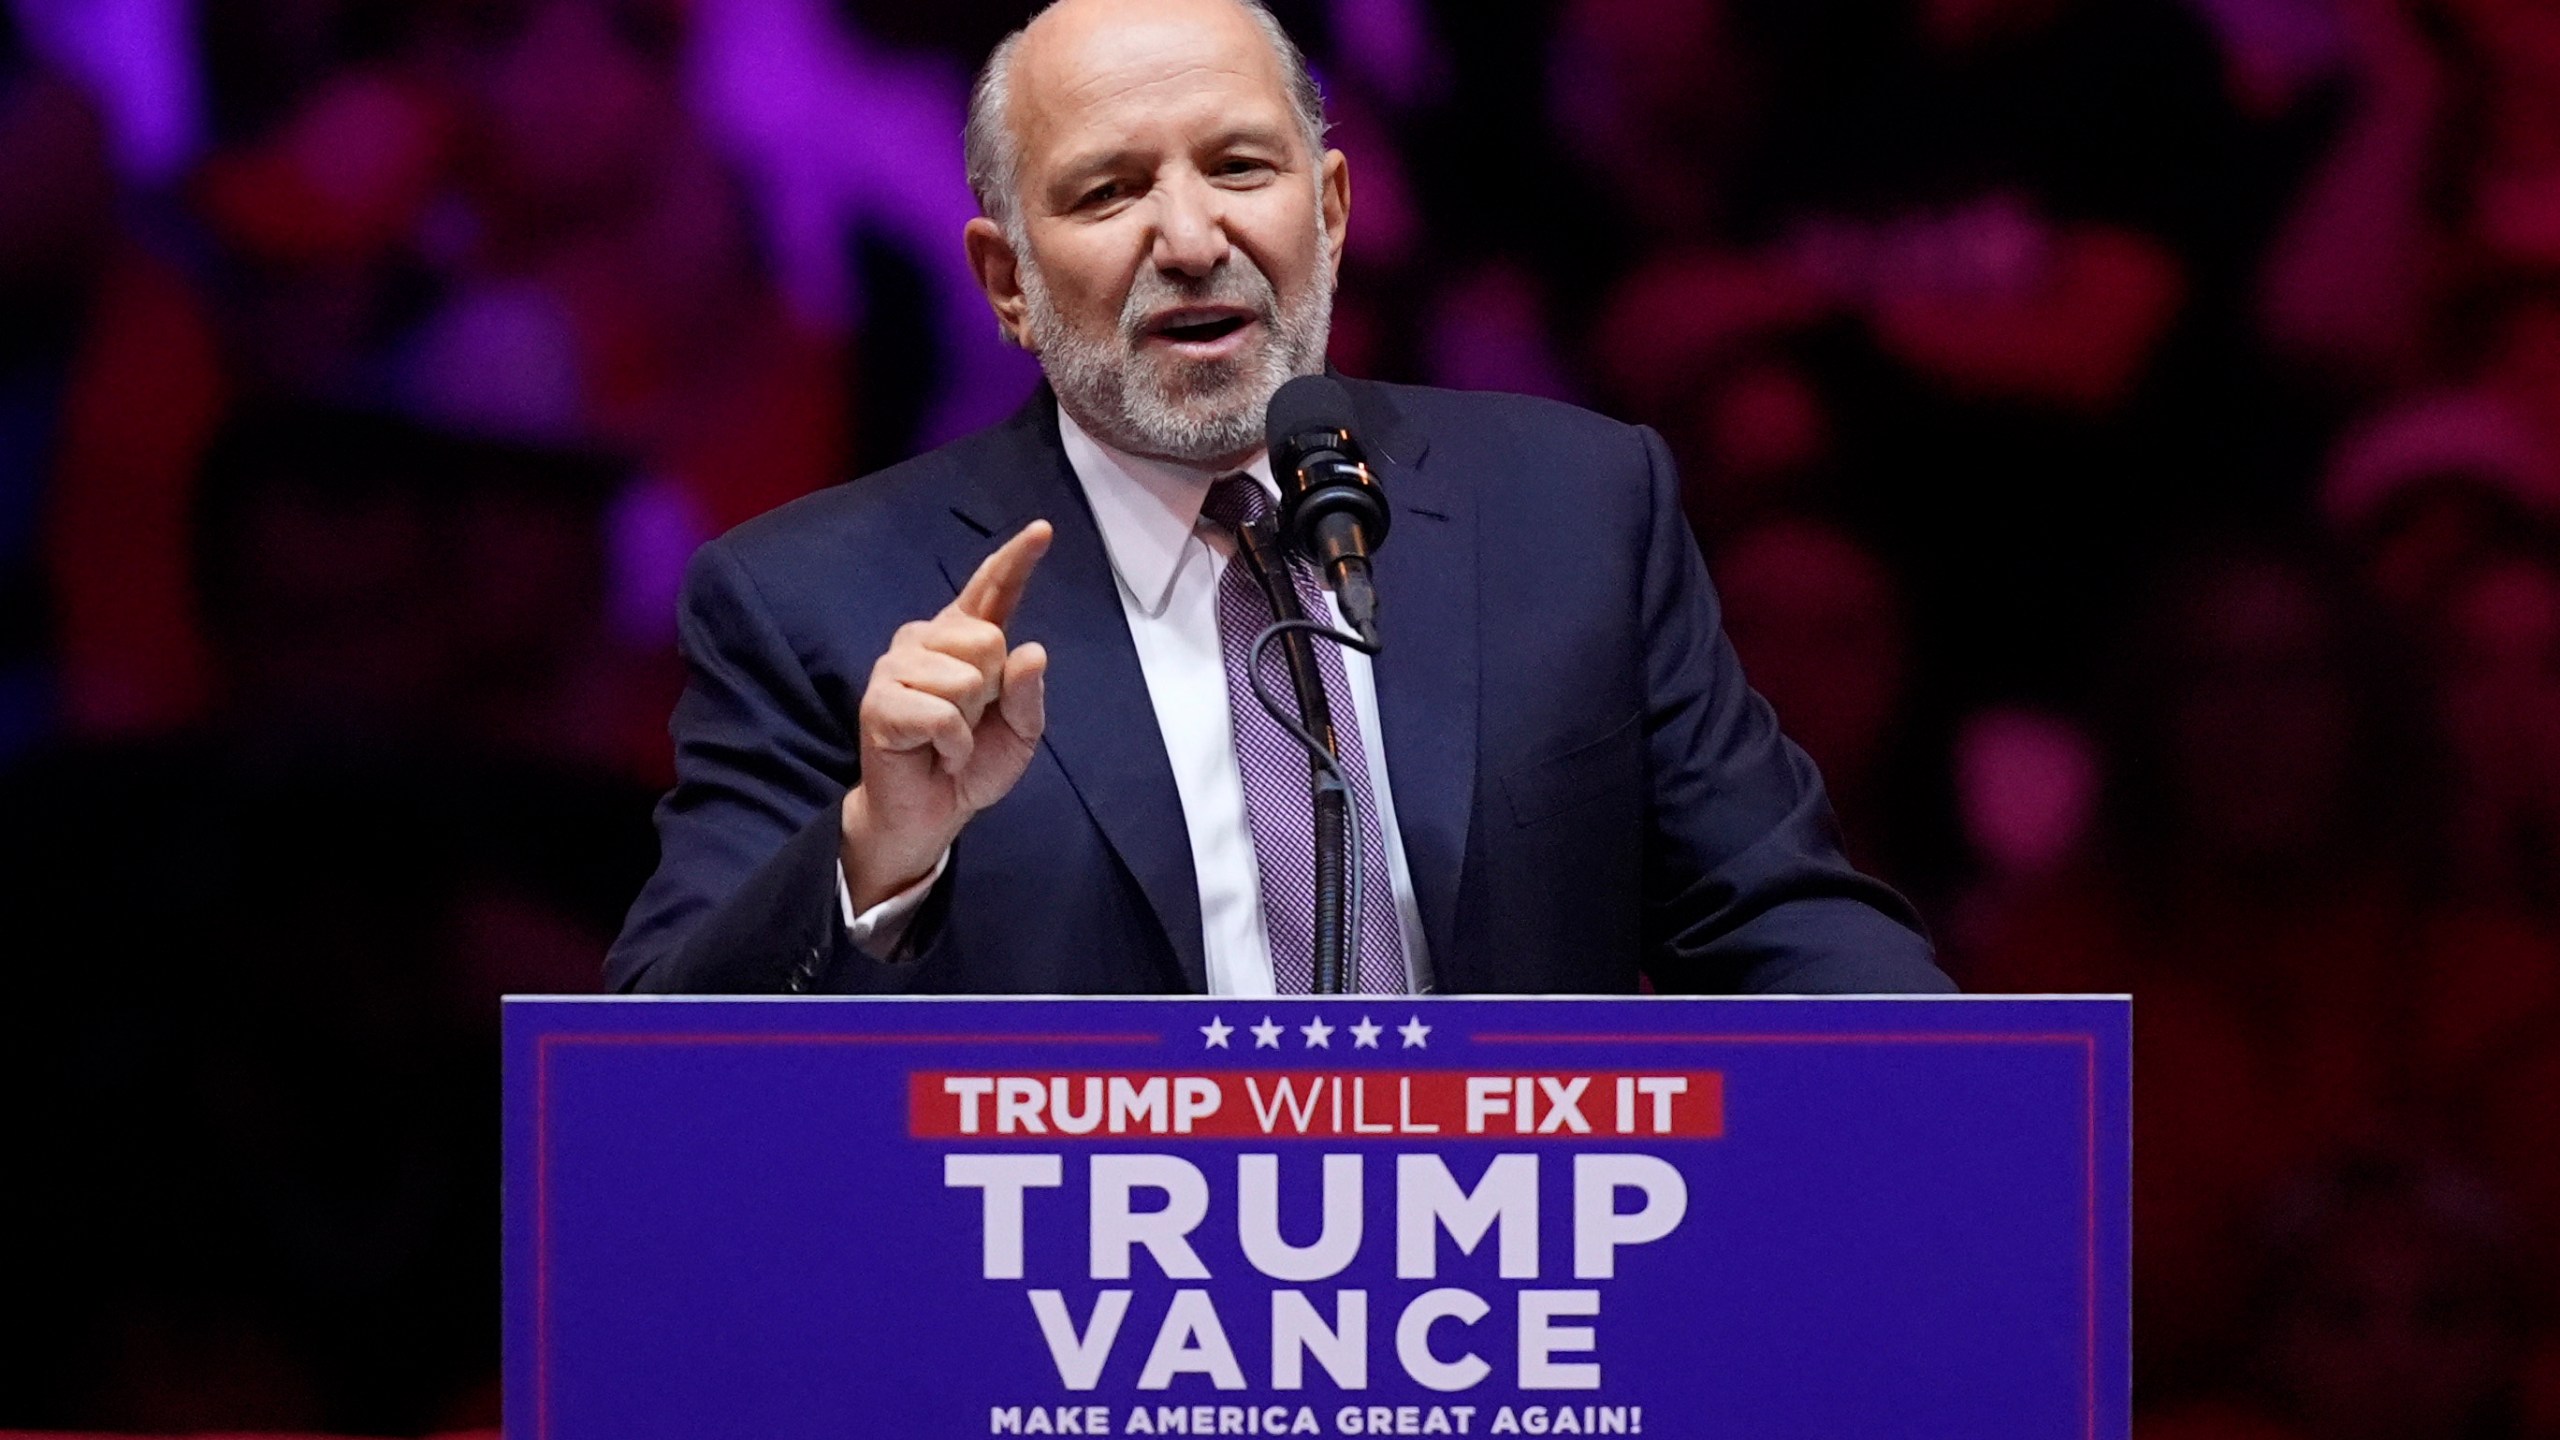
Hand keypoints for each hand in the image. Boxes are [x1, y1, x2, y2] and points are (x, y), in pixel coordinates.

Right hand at [840, 521, 1052, 910]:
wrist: (930, 813)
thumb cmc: (972, 764)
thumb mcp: (1021, 732)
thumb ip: (1029, 693)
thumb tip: (1031, 650)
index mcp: (965, 638)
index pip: (993, 591)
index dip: (1016, 560)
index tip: (1041, 530)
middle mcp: (926, 639)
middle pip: (988, 640)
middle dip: (992, 692)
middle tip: (970, 721)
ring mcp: (897, 666)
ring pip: (966, 678)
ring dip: (969, 723)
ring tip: (948, 739)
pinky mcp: (879, 701)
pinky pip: (942, 715)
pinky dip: (951, 744)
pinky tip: (936, 752)